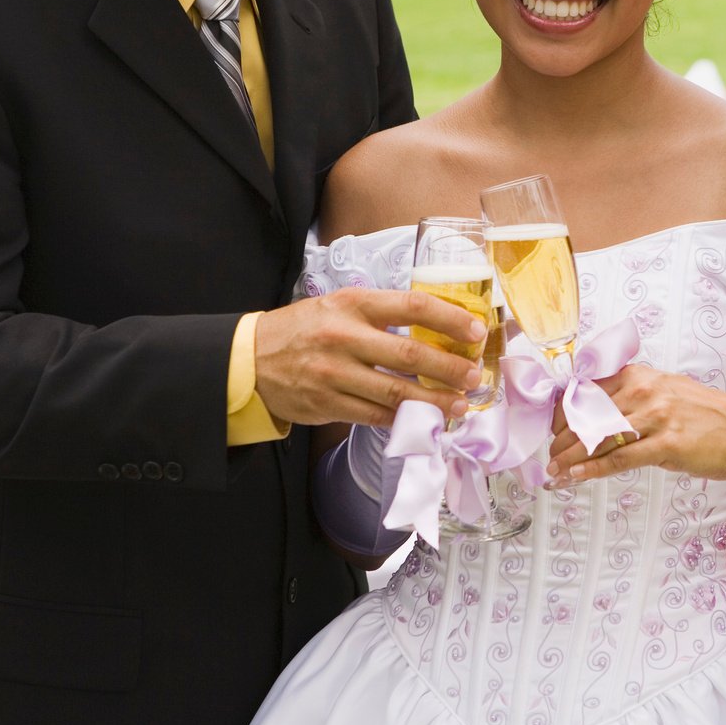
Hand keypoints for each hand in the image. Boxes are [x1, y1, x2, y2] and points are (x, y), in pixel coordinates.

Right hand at [254, 287, 485, 427]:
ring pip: (396, 392)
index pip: (412, 305)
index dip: (450, 319)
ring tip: (459, 405)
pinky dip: (404, 419)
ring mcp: (334, 373)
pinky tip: (425, 420)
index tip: (475, 331)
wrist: (250, 359)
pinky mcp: (327, 404)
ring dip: (434, 401)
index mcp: (353, 304)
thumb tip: (436, 327)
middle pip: (410, 354)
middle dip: (450, 368)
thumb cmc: (304, 329)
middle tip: (474, 377)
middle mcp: (344, 336)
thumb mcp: (339, 305)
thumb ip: (381, 313)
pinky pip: (376, 415)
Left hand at [547, 364, 725, 484]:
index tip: (552, 428)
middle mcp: (646, 392)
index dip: (564, 411)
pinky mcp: (667, 444)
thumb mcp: (667, 392)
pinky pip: (620, 458)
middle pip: (588, 414)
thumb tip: (601, 413)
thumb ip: (634, 397)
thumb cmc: (707, 415)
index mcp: (642, 376)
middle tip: (549, 456)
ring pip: (599, 437)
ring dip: (570, 457)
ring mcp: (656, 417)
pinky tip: (575, 477)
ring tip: (554, 472)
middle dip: (562, 438)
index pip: (588, 389)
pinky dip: (593, 469)